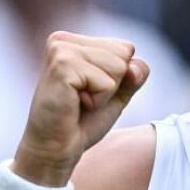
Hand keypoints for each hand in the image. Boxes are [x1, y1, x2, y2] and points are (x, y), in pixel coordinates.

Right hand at [12, 32, 149, 186]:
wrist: (55, 150)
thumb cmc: (82, 122)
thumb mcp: (116, 93)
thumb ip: (134, 74)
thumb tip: (134, 67)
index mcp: (74, 41)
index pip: (126, 48)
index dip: (118, 78)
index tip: (89, 92)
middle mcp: (63, 40)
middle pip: (124, 54)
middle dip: (112, 85)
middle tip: (83, 100)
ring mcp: (61, 50)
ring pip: (118, 67)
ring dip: (104, 94)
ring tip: (78, 102)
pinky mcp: (62, 66)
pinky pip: (107, 83)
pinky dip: (97, 101)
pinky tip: (74, 105)